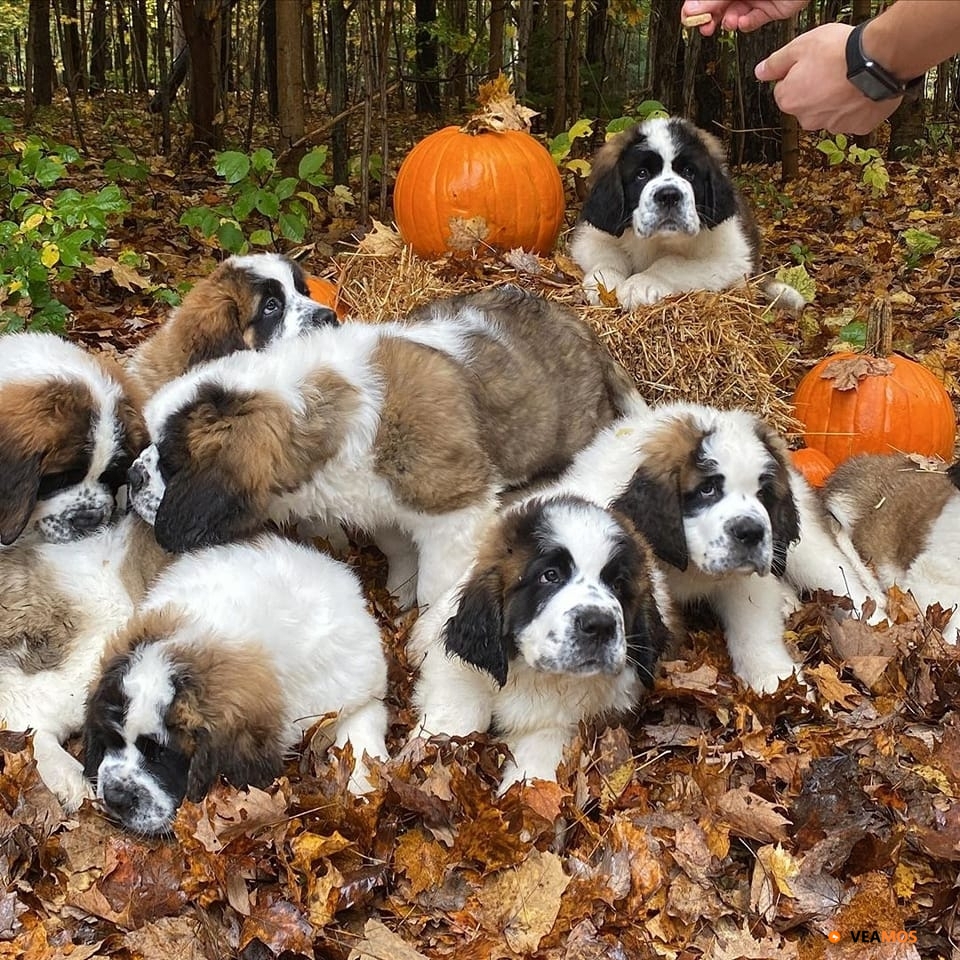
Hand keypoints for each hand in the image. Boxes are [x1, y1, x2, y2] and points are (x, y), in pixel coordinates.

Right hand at [680, 0, 808, 35]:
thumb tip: (692, 9)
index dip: (698, 7)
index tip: (690, 17)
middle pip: (720, 7)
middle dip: (712, 18)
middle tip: (705, 27)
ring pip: (736, 15)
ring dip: (730, 21)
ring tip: (729, 22)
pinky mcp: (771, 9)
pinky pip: (754, 20)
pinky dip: (747, 23)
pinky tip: (743, 21)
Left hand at [756, 22, 900, 132]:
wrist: (878, 61)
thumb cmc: (840, 52)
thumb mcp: (800, 46)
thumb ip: (776, 62)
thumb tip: (760, 72)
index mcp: (789, 100)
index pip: (784, 89)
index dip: (797, 73)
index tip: (811, 64)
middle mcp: (807, 119)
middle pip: (806, 103)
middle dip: (815, 89)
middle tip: (832, 68)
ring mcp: (832, 125)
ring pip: (829, 111)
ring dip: (836, 98)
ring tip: (849, 77)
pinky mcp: (856, 127)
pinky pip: (852, 116)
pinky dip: (856, 105)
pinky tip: (861, 89)